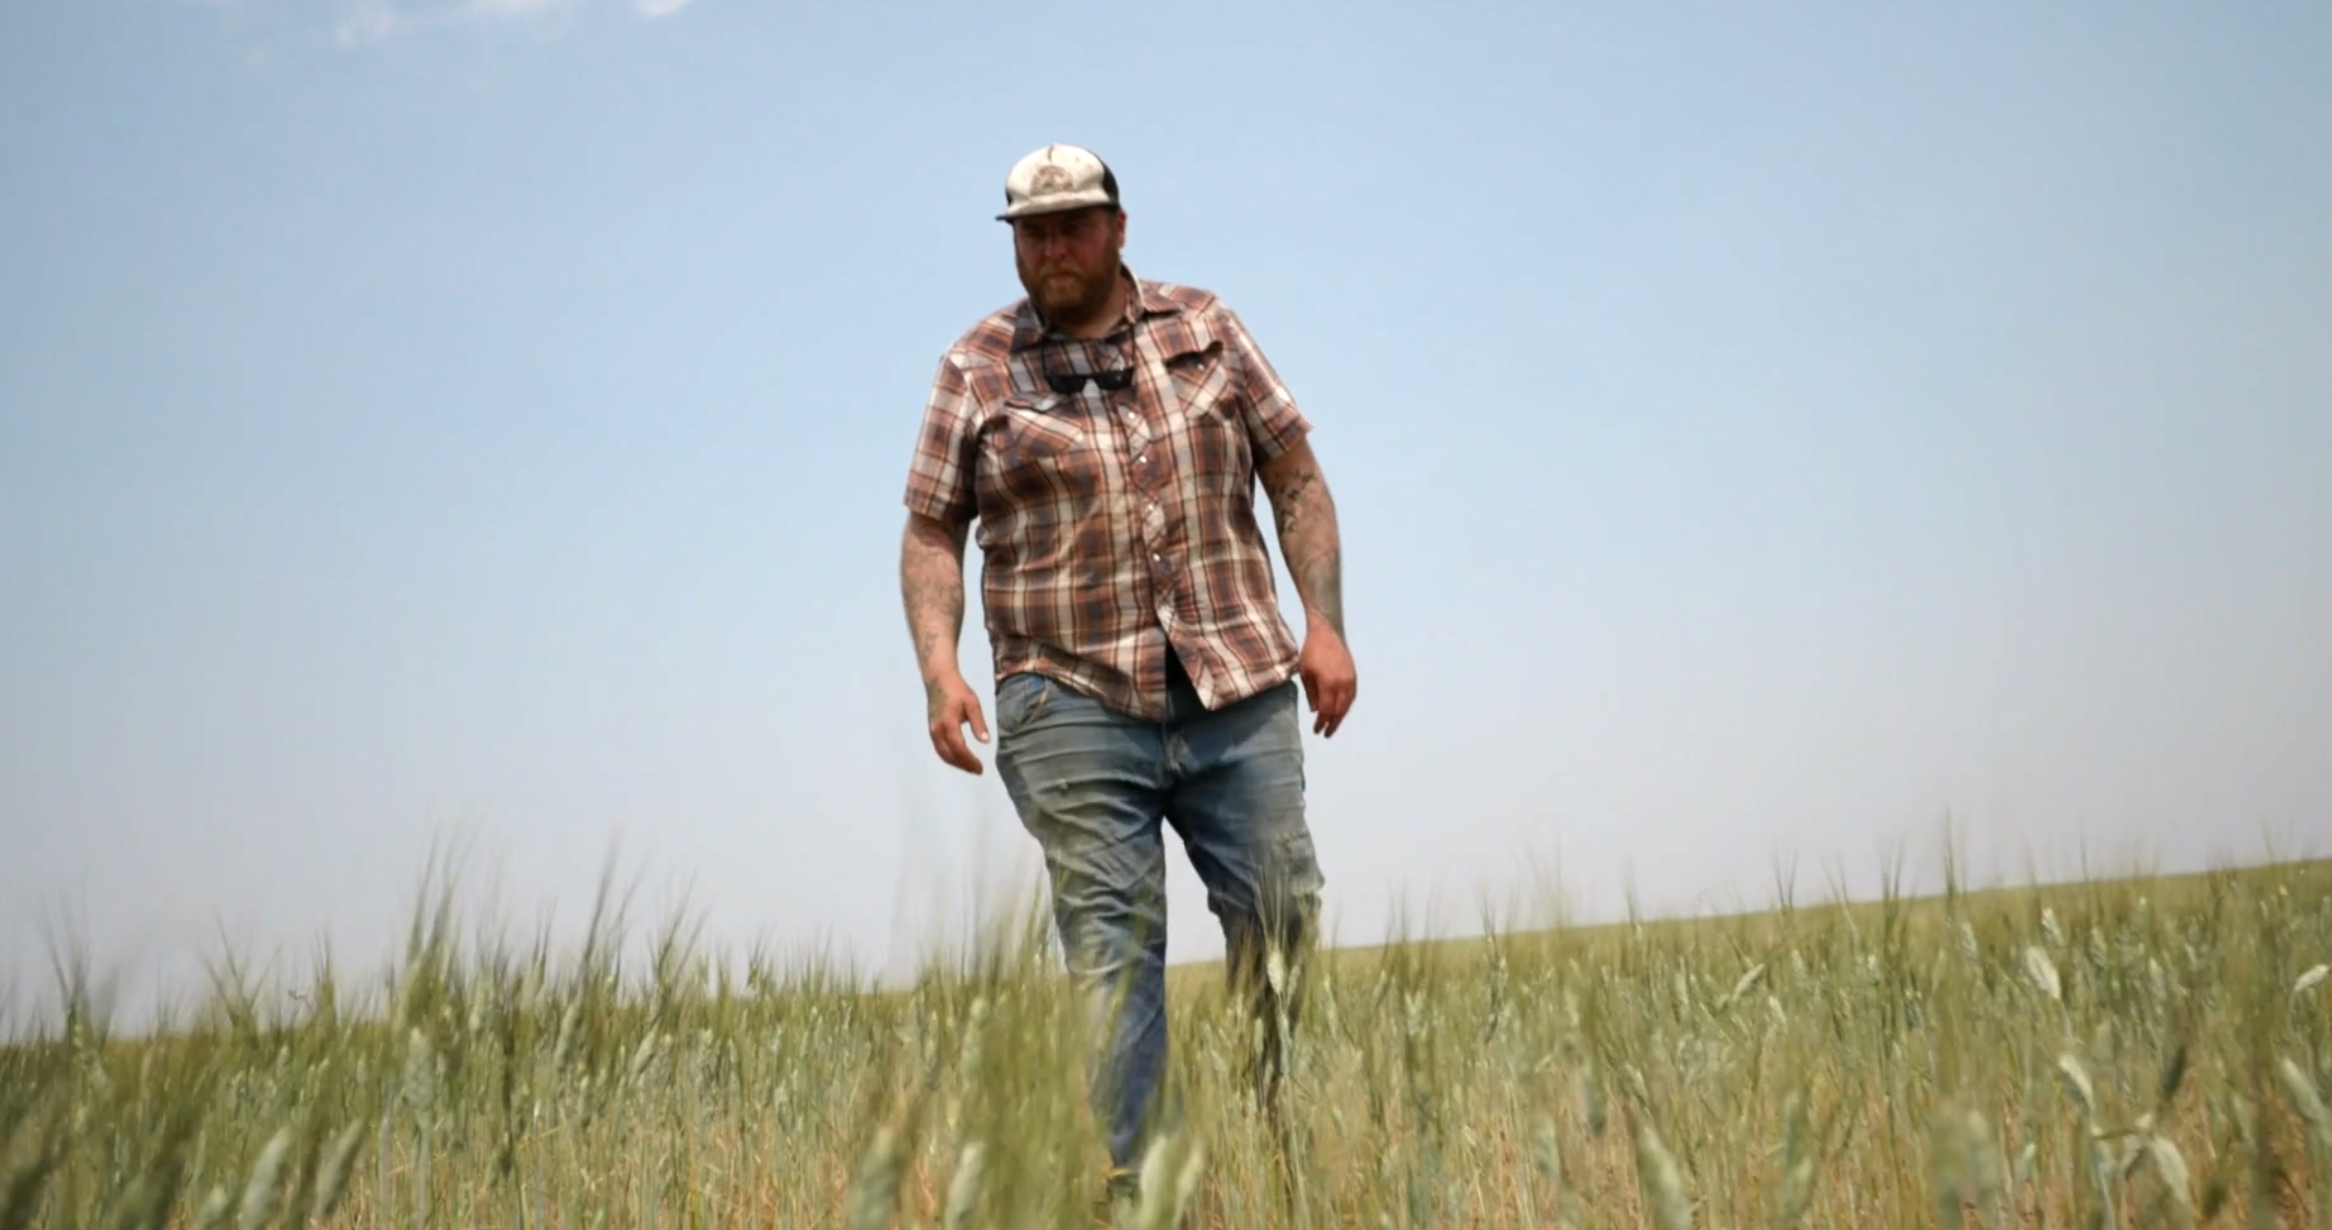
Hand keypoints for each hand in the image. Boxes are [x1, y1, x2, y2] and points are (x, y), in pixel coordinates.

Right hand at [924, 671, 989, 773]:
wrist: (938, 680)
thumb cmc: (958, 690)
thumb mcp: (972, 703)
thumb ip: (978, 723)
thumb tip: (985, 741)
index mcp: (948, 723)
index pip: (958, 748)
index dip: (969, 760)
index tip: (981, 767)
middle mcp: (937, 730)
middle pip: (949, 755)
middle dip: (963, 766)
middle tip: (978, 771)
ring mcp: (932, 731)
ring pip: (943, 754)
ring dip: (956, 764)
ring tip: (971, 768)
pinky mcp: (932, 731)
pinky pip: (940, 749)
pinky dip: (950, 757)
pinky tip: (960, 759)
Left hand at [1296, 620, 1356, 737]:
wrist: (1328, 631)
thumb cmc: (1311, 651)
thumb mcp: (1305, 673)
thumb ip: (1311, 694)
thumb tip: (1315, 711)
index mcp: (1329, 684)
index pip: (1326, 711)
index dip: (1322, 723)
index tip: (1316, 731)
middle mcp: (1342, 684)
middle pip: (1339, 711)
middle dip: (1332, 724)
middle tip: (1326, 734)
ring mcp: (1350, 679)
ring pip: (1347, 705)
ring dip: (1340, 716)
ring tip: (1333, 724)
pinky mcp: (1353, 675)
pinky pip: (1351, 696)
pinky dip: (1346, 706)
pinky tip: (1340, 710)